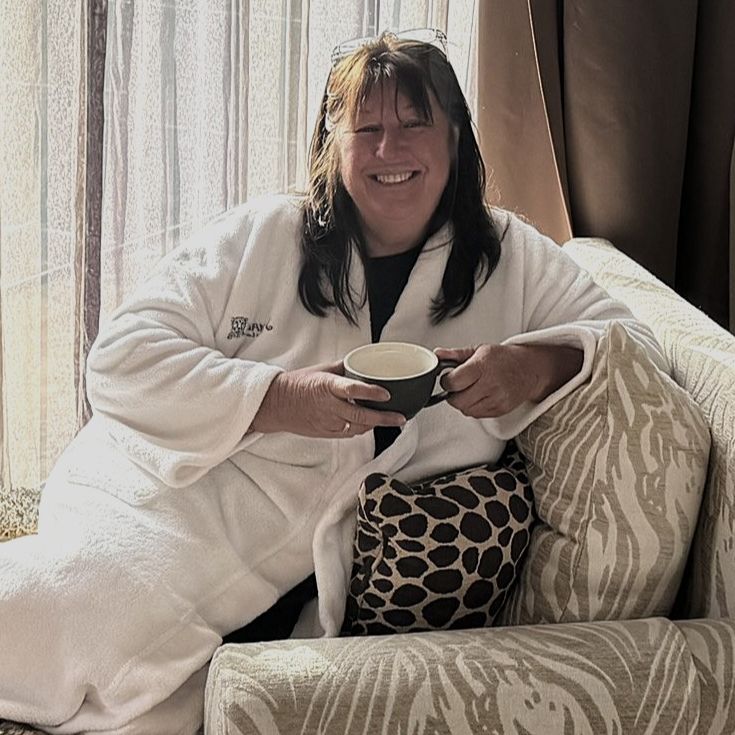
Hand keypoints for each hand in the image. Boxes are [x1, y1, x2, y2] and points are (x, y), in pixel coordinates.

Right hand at [250, 360, 405, 437]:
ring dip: (375, 423)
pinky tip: (369, 422)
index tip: (387, 394)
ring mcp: (328, 422)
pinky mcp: (327, 433)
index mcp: (327, 386)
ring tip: (392, 419)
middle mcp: (329, 406)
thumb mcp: (321, 370)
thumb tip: (361, 363)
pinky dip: (361, 428)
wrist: (277, 405)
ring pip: (358, 427)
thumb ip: (343, 368)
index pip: (352, 390)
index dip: (371, 393)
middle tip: (401, 417)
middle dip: (384, 418)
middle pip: (361, 415)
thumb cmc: (297, 385)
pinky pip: (350, 433)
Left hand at [435, 343, 582, 418]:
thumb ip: (455, 354)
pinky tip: (479, 396)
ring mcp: (496, 399)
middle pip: (457, 401)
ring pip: (465, 410)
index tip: (449, 377)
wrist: (529, 369)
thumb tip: (437, 354)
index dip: (447, 381)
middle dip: (453, 394)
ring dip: (463, 402)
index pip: (453, 382)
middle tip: (458, 386)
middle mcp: (490, 384)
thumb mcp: (479, 350)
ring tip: (470, 390)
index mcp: (482, 367)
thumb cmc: (503, 359)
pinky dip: (473, 408)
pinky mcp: (500, 410)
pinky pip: (476, 415)